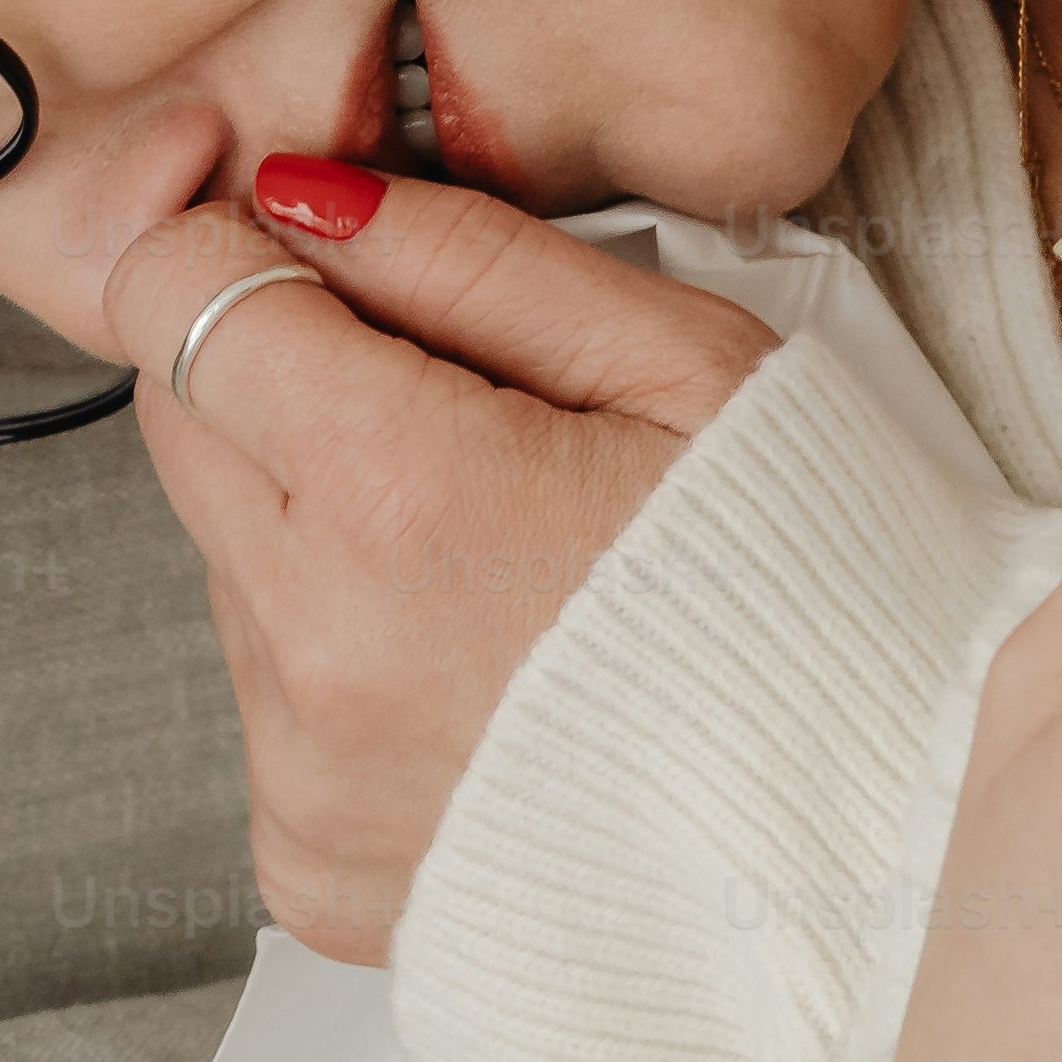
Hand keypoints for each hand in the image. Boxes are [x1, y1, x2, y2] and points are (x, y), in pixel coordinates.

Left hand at [96, 168, 782, 961]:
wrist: (883, 838)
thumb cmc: (818, 596)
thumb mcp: (685, 362)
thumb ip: (466, 258)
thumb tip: (306, 198)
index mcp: (403, 496)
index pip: (177, 300)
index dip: (234, 249)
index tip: (304, 253)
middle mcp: (321, 650)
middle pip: (182, 427)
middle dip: (280, 384)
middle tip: (451, 415)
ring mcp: (304, 774)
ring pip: (228, 570)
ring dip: (322, 536)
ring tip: (502, 571)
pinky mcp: (306, 863)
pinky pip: (268, 711)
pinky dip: (344, 674)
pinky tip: (483, 675)